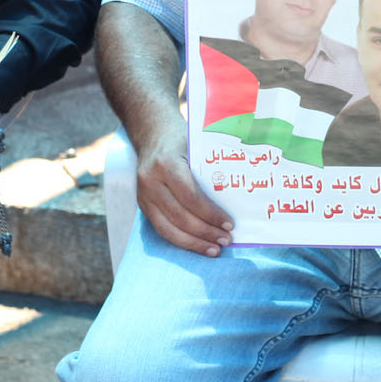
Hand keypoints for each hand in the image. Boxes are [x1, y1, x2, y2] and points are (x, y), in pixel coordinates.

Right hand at [134, 120, 231, 256]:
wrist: (152, 132)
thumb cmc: (181, 138)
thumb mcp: (196, 146)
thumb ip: (210, 170)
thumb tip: (238, 200)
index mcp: (166, 163)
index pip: (190, 196)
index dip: (210, 214)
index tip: (229, 224)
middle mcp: (150, 181)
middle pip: (179, 216)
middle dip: (205, 232)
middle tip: (227, 240)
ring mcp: (143, 195)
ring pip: (168, 228)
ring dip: (193, 243)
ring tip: (215, 249)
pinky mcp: (142, 205)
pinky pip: (161, 228)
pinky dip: (180, 240)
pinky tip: (197, 245)